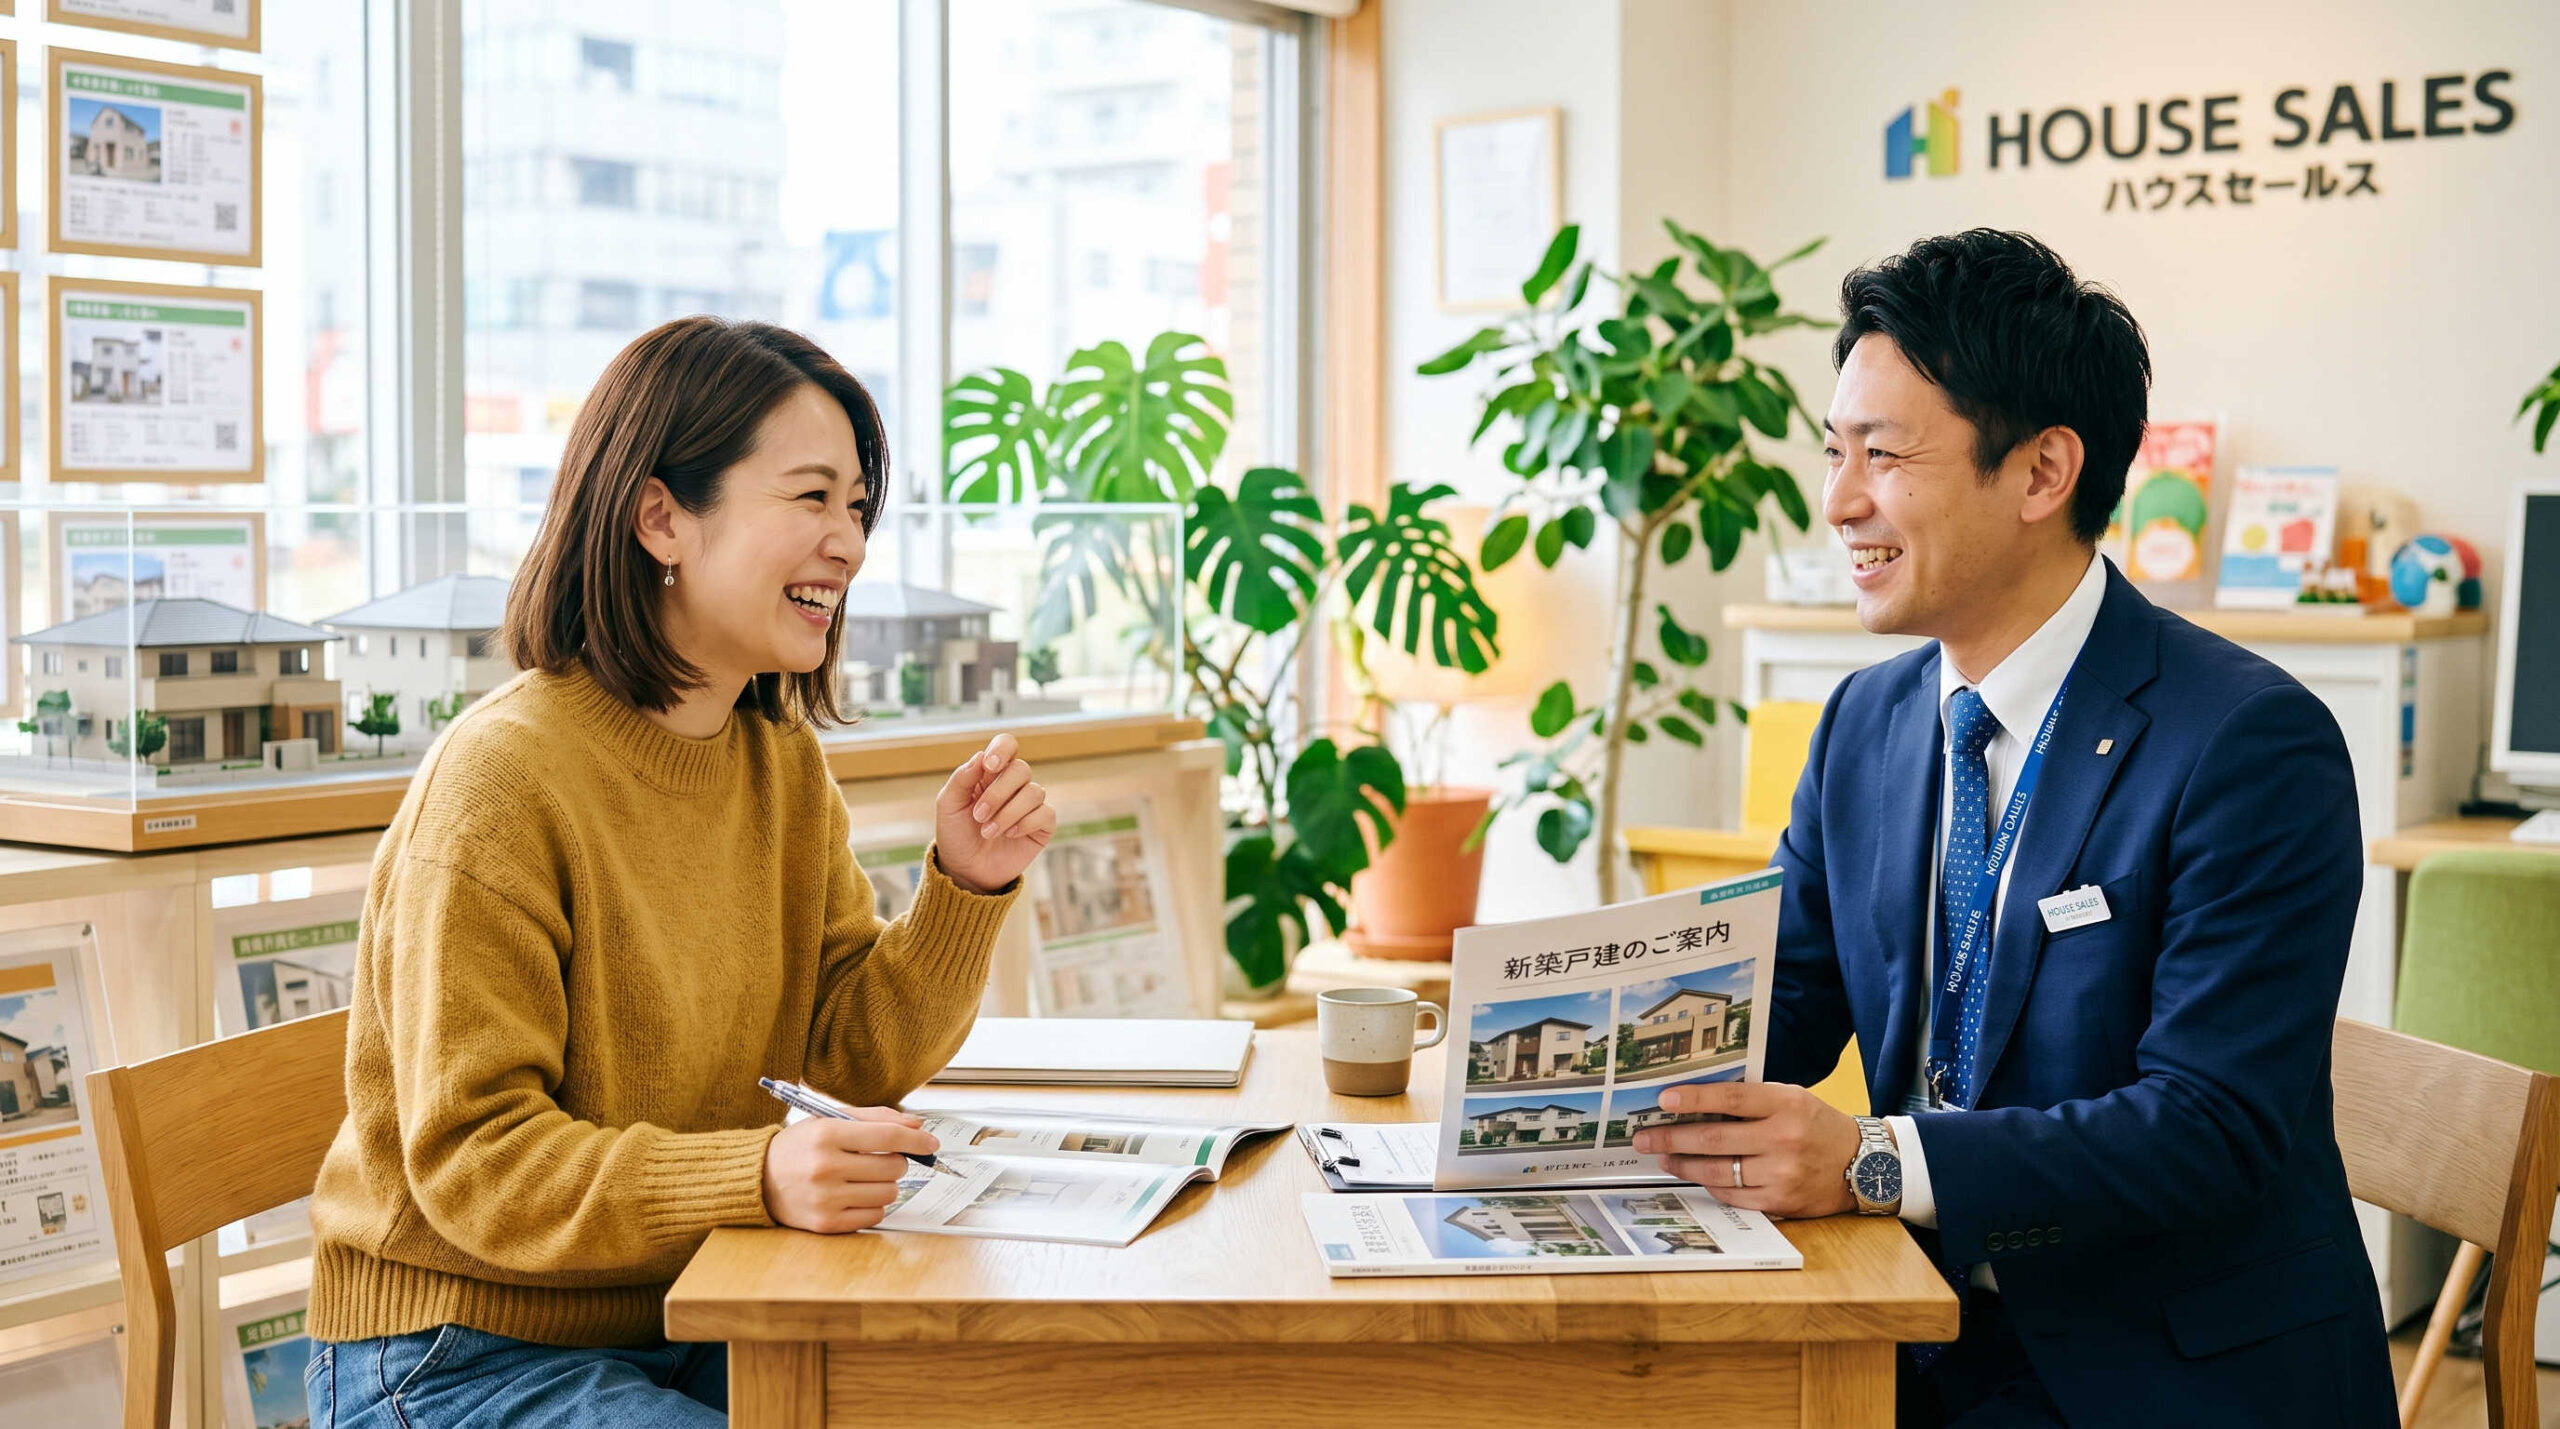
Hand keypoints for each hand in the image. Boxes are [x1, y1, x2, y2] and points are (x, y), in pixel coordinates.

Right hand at [761, 1105, 937, 1233]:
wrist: (758, 1180)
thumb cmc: (798, 1148)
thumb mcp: (829, 1121)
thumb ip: (874, 1119)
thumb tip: (916, 1126)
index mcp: (826, 1135)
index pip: (887, 1136)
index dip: (916, 1140)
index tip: (931, 1143)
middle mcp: (825, 1168)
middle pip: (893, 1167)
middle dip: (895, 1162)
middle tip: (877, 1159)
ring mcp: (825, 1199)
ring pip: (889, 1193)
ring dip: (885, 1185)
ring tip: (862, 1178)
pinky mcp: (826, 1224)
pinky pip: (875, 1216)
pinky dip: (873, 1205)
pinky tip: (854, 1195)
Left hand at [933, 732, 1054, 892]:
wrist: (966, 871)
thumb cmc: (955, 834)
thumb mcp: (948, 805)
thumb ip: (961, 779)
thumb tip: (980, 756)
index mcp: (990, 773)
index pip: (1007, 745)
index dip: (1002, 750)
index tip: (989, 767)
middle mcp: (1013, 785)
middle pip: (1021, 769)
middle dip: (998, 793)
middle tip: (978, 816)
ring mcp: (1030, 805)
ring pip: (1034, 792)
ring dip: (1008, 813)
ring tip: (988, 832)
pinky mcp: (1042, 825)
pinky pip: (1046, 813)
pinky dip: (1025, 823)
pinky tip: (1010, 835)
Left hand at [1634, 1081, 1863, 1217]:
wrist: (1863, 1164)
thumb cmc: (1818, 1125)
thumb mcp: (1792, 1098)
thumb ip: (1752, 1099)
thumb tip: (1698, 1099)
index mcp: (1786, 1105)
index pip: (1731, 1098)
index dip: (1694, 1098)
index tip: (1663, 1100)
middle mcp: (1783, 1139)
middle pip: (1715, 1138)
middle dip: (1671, 1138)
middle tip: (1643, 1138)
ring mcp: (1782, 1173)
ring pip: (1718, 1170)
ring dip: (1683, 1164)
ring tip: (1662, 1157)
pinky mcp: (1781, 1202)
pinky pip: (1733, 1194)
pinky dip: (1710, 1184)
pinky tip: (1696, 1175)